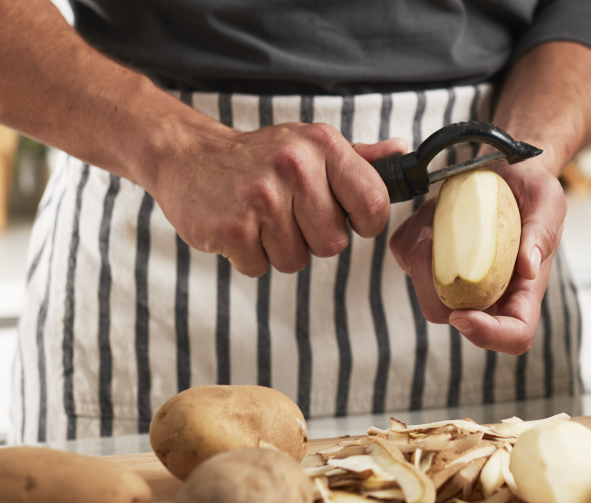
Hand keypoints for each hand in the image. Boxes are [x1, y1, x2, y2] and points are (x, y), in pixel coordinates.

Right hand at [148, 120, 406, 276]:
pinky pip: (260, 268)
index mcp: (321, 146)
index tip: (342, 215)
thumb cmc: (258, 157)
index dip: (363, 222)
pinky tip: (239, 228)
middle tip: (286, 213)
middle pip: (333, 244)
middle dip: (312, 238)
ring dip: (278, 248)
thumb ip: (359, 157)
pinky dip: (250, 257)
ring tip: (259, 219)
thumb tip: (402, 153)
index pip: (374, 204)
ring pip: (296, 261)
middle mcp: (294, 168)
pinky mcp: (232, 229)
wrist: (188, 157)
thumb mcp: (309, 145)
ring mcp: (261, 199)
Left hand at [389, 157, 565, 354]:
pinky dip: (411, 233)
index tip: (462, 315)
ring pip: (421, 288)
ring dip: (420, 251)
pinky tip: (430, 214)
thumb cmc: (532, 188)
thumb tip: (527, 268)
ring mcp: (453, 279)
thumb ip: (542, 233)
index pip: (513, 336)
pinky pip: (405, 256)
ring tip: (438, 217)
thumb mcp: (547, 201)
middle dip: (430, 285)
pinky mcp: (428, 259)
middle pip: (448, 316)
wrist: (505, 169)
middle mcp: (485, 292)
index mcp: (521, 290)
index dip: (488, 336)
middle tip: (432, 239)